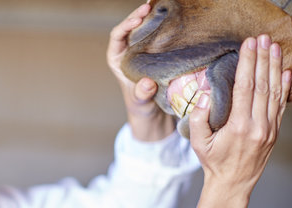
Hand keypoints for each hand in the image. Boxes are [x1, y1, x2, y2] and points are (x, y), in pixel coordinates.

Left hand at [107, 4, 174, 140]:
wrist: (155, 112)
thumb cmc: (142, 106)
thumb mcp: (141, 102)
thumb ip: (141, 93)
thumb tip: (146, 83)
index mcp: (117, 58)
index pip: (117, 36)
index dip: (126, 25)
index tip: (137, 20)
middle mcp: (127, 50)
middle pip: (131, 26)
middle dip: (140, 14)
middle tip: (151, 6)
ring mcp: (142, 49)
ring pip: (145, 27)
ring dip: (154, 16)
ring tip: (164, 5)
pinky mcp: (156, 51)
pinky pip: (159, 34)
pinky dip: (165, 25)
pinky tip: (174, 17)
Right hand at [189, 35, 291, 207]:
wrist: (233, 184)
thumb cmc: (214, 163)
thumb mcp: (198, 143)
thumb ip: (198, 118)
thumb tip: (203, 96)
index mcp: (238, 127)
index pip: (245, 88)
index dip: (247, 64)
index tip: (248, 46)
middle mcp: (258, 126)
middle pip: (262, 85)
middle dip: (262, 59)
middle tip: (262, 39)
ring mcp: (269, 129)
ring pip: (275, 92)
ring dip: (275, 67)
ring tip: (274, 48)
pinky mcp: (274, 132)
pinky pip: (281, 105)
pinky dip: (284, 86)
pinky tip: (284, 71)